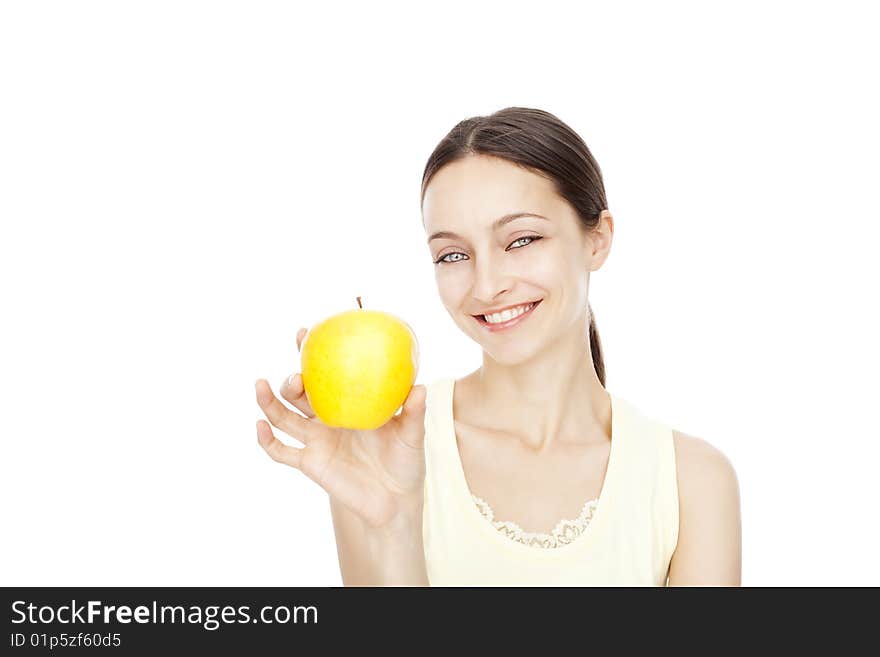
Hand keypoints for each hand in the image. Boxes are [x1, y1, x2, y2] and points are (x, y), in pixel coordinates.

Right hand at [255, 327, 427, 529]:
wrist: (395, 500)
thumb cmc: (406, 462)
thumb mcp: (412, 435)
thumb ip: (413, 412)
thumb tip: (419, 387)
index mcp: (348, 403)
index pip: (326, 374)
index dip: (312, 353)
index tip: (306, 333)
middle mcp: (327, 419)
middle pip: (298, 393)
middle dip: (291, 378)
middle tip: (297, 372)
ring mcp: (316, 440)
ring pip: (282, 417)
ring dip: (268, 401)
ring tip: (261, 385)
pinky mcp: (310, 463)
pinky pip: (282, 451)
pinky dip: (266, 440)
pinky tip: (259, 426)